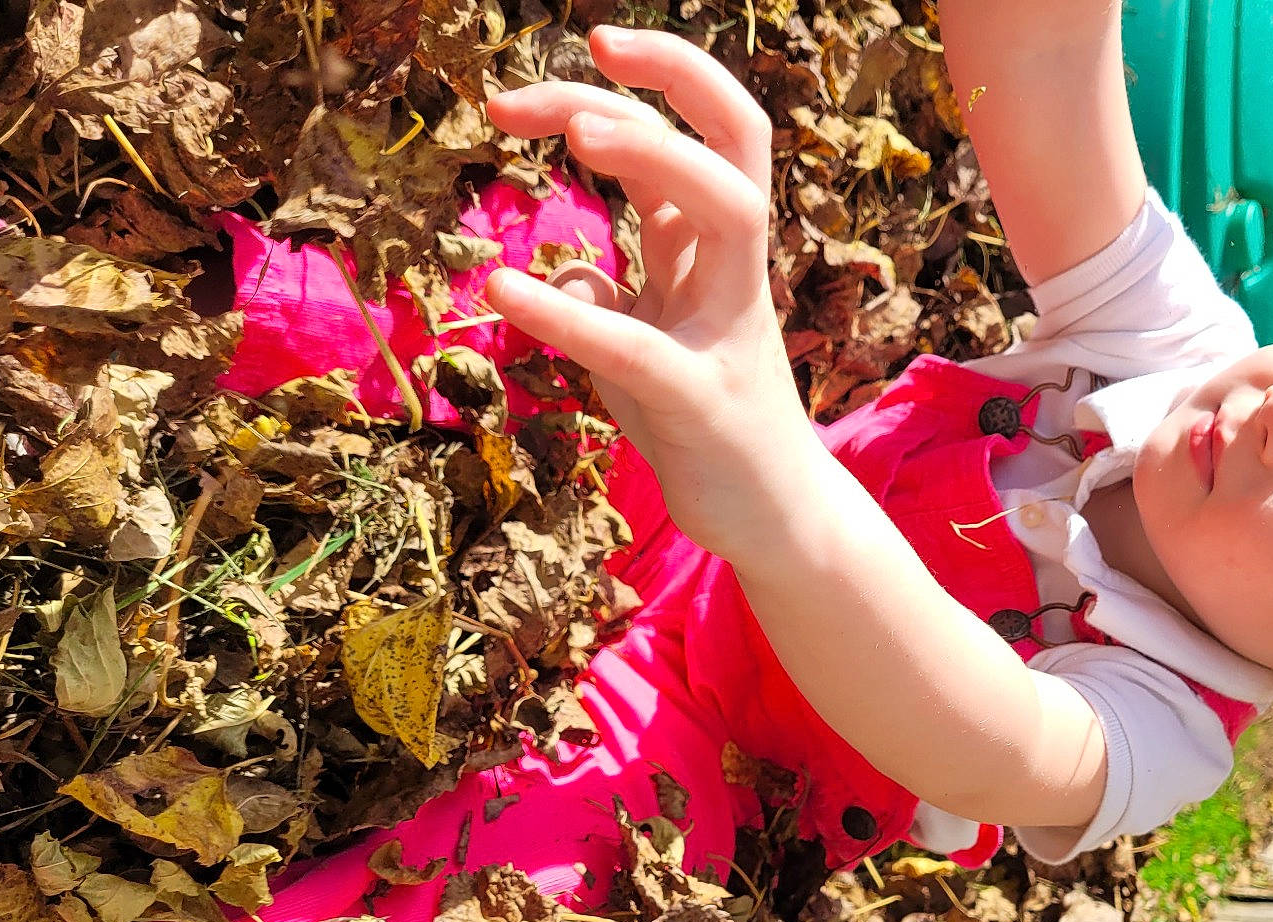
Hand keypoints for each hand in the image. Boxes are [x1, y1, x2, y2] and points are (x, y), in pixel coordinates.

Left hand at [484, 28, 810, 537]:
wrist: (773, 522)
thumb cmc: (707, 431)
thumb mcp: (647, 351)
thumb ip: (619, 297)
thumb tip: (573, 265)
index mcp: (721, 255)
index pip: (704, 136)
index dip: (653, 82)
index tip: (581, 54)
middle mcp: (736, 275)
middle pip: (732, 139)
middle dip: (669, 75)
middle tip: (583, 48)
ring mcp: (727, 332)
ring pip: (723, 209)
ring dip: (652, 154)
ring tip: (572, 127)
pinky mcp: (700, 402)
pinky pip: (636, 344)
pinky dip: (565, 315)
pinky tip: (499, 292)